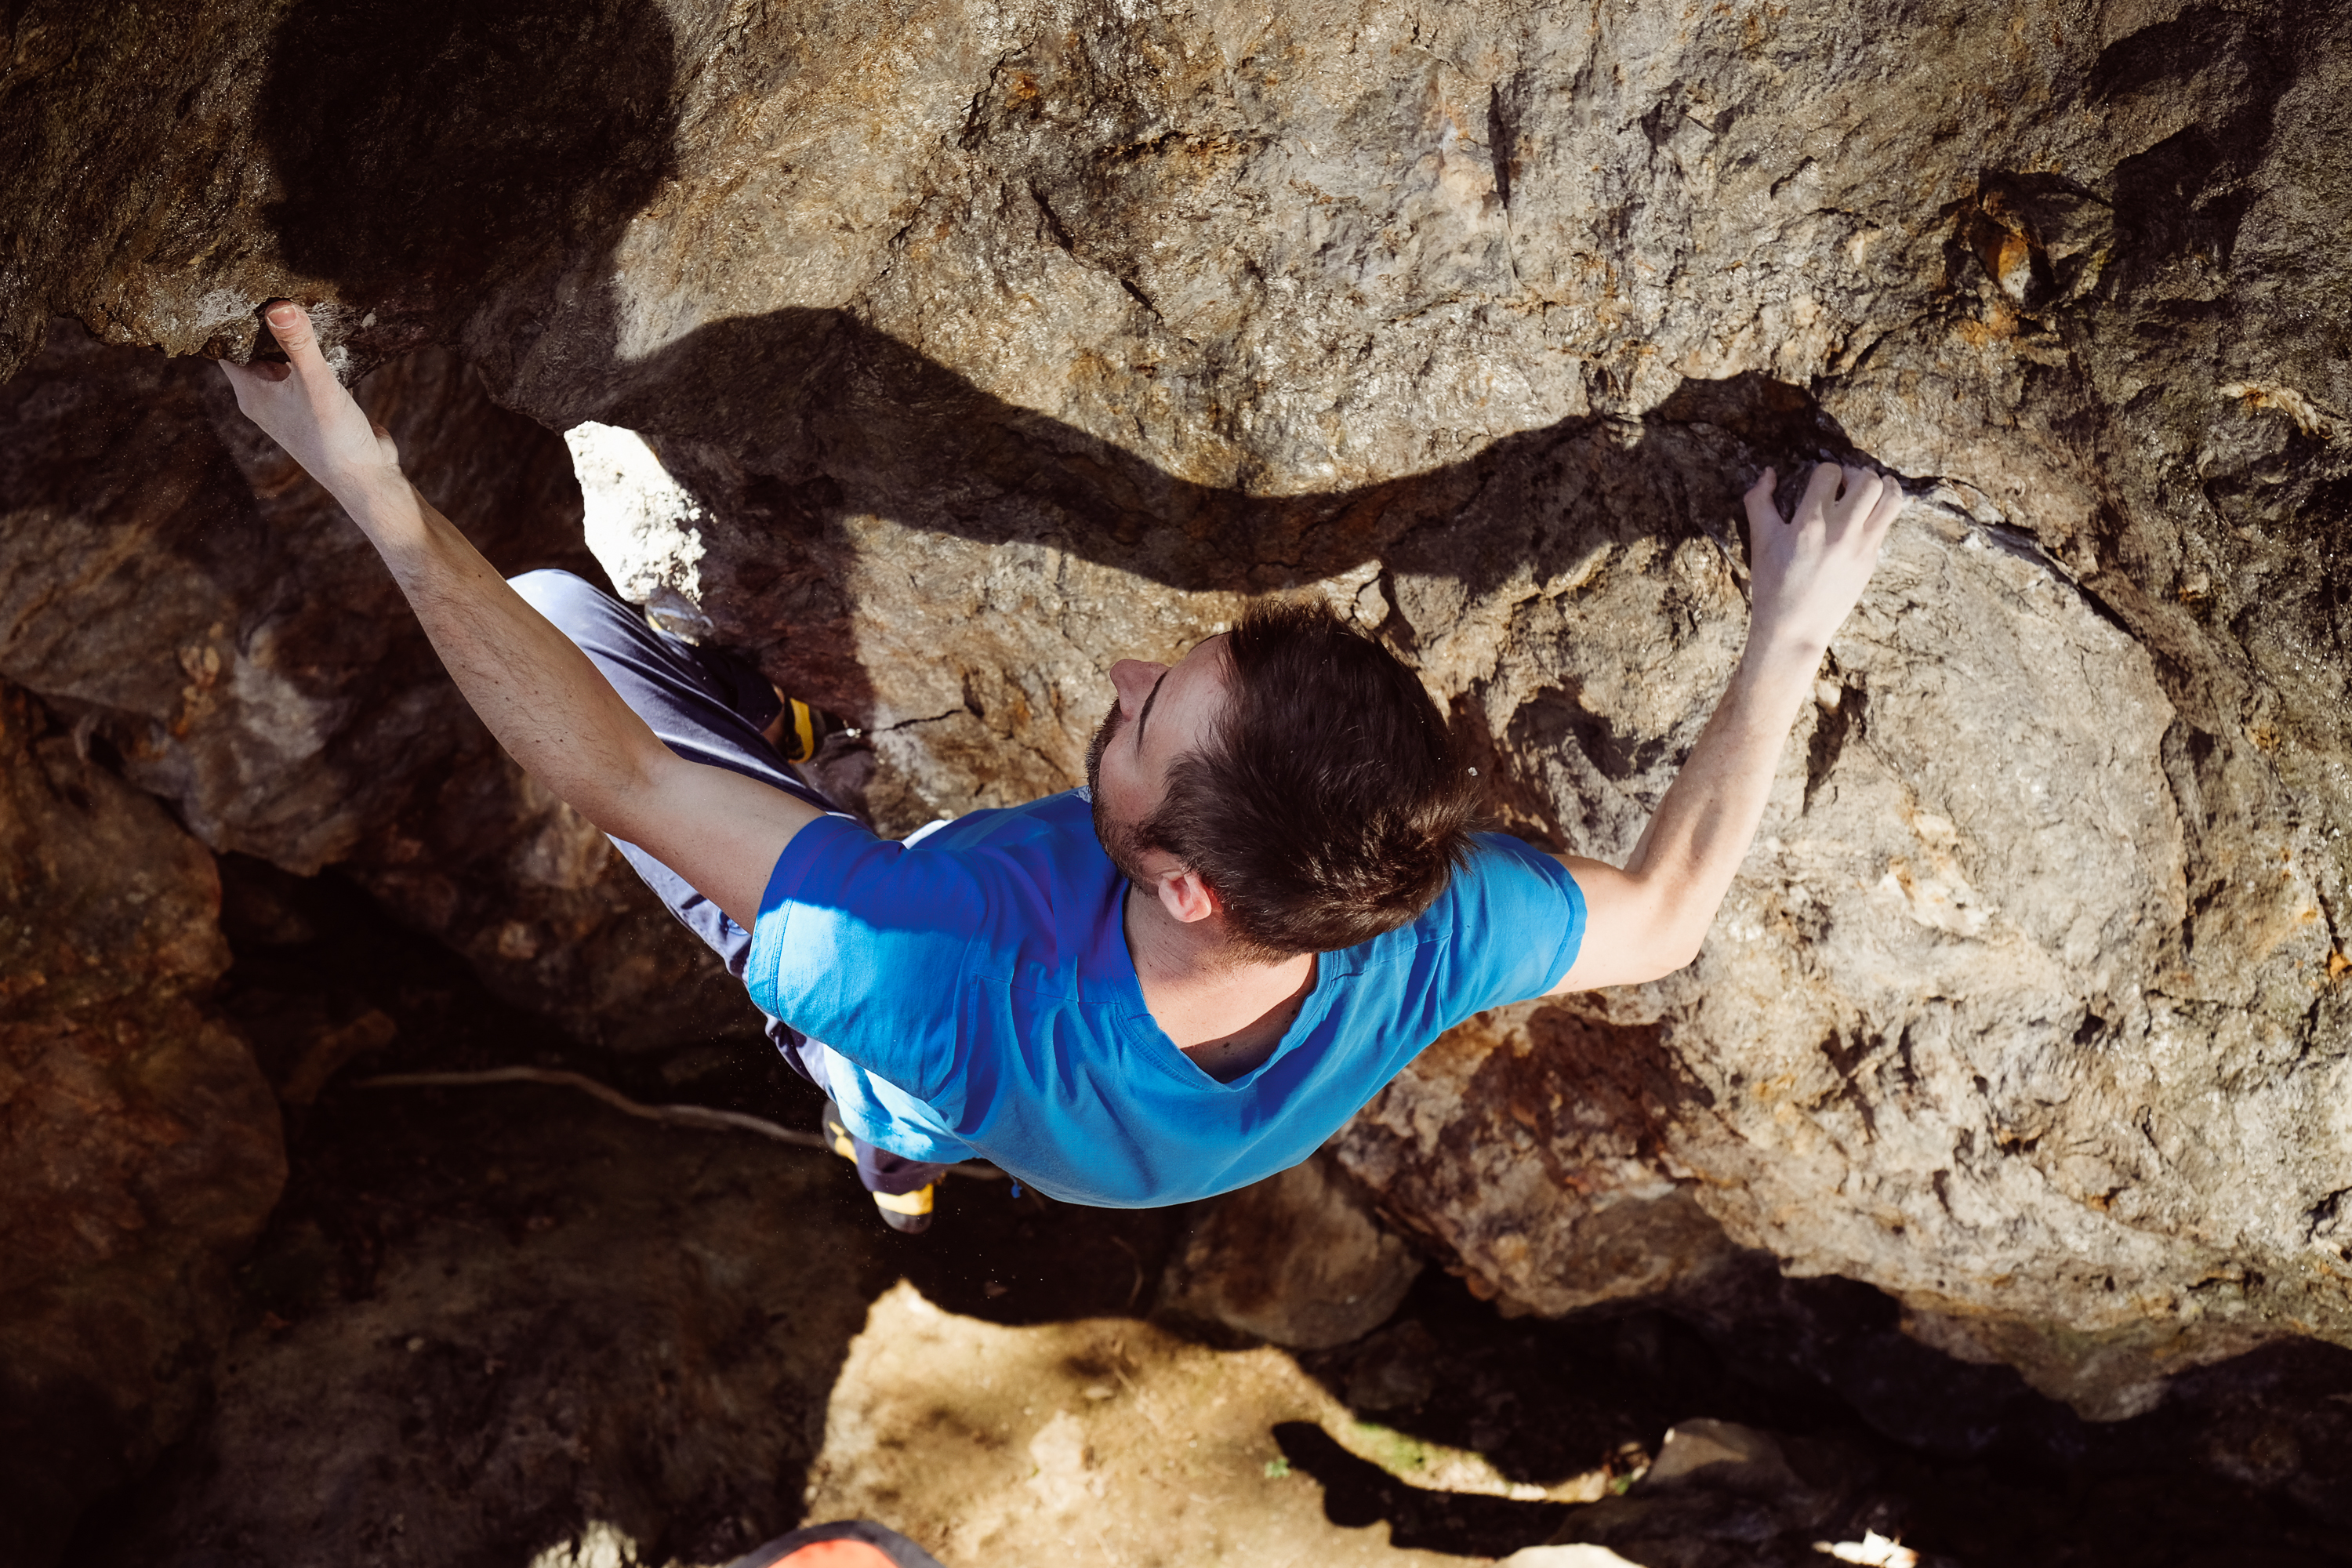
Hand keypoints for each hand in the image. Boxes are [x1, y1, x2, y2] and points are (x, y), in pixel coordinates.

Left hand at [217, 302, 404, 508]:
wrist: (366, 478)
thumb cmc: (334, 439)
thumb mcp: (317, 385)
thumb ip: (299, 345)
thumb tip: (278, 305)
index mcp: (251, 393)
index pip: (225, 347)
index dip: (226, 318)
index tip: (232, 285)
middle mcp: (264, 397)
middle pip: (251, 349)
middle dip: (260, 322)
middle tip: (266, 281)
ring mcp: (288, 403)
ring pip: (279, 359)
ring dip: (286, 337)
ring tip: (293, 298)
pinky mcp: (313, 404)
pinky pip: (302, 370)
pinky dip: (307, 353)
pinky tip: (321, 334)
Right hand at [1740, 461, 1900, 663]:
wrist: (1795, 628)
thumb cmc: (1772, 584)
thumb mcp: (1760, 541)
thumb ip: (1759, 502)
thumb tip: (1768, 473)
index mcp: (1808, 524)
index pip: (1828, 474)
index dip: (1824, 472)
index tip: (1818, 483)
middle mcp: (1840, 532)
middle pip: (1867, 480)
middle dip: (1854, 474)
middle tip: (1843, 484)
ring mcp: (1861, 546)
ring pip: (1889, 497)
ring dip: (1880, 486)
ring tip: (1865, 491)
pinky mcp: (1872, 559)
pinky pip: (1889, 521)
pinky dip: (1883, 507)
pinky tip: (1869, 510)